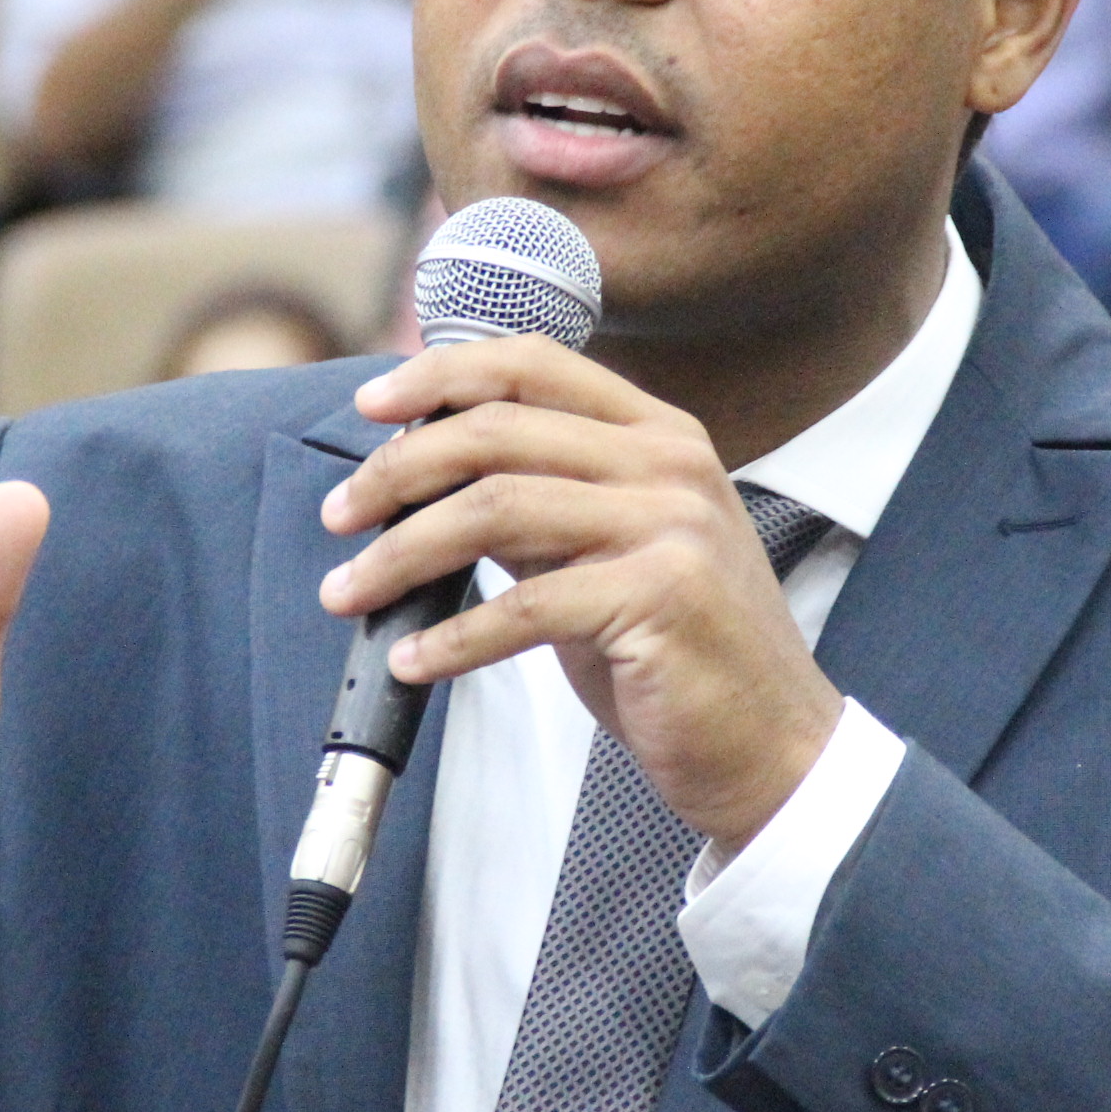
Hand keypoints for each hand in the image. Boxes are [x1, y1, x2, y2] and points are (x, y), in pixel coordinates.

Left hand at [321, 338, 840, 855]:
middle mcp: (670, 464)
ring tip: (351, 591)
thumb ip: (540, 503)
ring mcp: (672, 526)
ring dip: (401, 553)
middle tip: (338, 517)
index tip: (370, 408)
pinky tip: (416, 660)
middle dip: (395, 473)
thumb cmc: (680, 653)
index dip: (439, 375)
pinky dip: (453, 637)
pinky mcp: (660, 598)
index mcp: (660, 434)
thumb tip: (425, 476)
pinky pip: (525, 607)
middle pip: (496, 433)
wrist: (772, 745)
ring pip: (494, 509)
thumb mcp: (609, 552)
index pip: (531, 366)